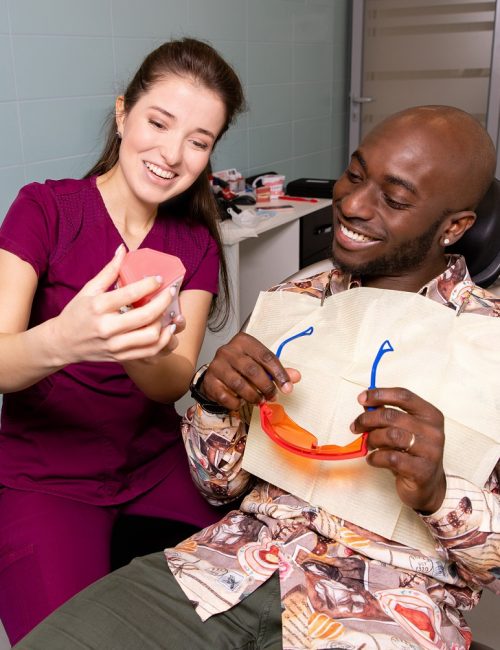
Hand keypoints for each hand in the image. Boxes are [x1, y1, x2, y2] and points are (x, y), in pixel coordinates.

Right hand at [51, 245, 178, 363]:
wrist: (62, 343)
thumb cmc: (76, 313)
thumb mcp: (88, 289)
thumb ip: (109, 271)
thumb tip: (123, 249)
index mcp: (98, 306)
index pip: (131, 293)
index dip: (150, 284)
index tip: (159, 279)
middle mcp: (107, 327)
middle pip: (146, 316)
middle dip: (164, 302)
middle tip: (170, 292)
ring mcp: (114, 345)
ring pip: (151, 337)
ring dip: (165, 323)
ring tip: (169, 312)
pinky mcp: (120, 357)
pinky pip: (149, 352)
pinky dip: (163, 341)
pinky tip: (166, 330)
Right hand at [201, 332, 300, 410]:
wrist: (215, 374)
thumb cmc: (241, 367)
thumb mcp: (259, 364)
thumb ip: (277, 370)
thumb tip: (296, 377)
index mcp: (244, 341)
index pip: (266, 357)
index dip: (280, 374)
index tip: (288, 388)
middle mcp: (228, 350)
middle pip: (253, 370)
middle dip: (266, 387)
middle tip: (273, 397)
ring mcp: (217, 365)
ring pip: (239, 384)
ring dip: (253, 396)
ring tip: (259, 400)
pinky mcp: (209, 381)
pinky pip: (226, 396)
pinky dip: (237, 403)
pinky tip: (241, 402)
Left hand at [350, 387, 446, 513]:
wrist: (429, 486)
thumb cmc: (412, 453)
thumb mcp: (403, 430)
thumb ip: (386, 415)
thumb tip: (366, 402)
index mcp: (430, 415)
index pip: (403, 396)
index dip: (380, 394)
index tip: (361, 398)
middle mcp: (433, 431)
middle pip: (392, 416)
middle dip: (367, 419)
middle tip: (356, 426)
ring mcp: (430, 451)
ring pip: (391, 435)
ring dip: (372, 438)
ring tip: (368, 444)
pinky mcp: (422, 471)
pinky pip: (391, 458)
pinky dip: (375, 457)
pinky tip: (372, 459)